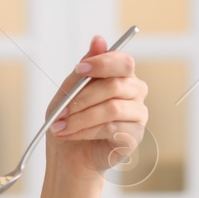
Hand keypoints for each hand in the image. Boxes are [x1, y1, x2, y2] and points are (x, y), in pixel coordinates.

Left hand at [45, 34, 149, 178]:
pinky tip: (70, 134)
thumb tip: (98, 39)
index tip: (79, 70)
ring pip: (112, 108)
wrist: (68, 157)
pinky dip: (84, 131)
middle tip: (61, 110)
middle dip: (82, 98)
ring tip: (60, 127)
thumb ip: (82, 70)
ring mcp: (138, 114)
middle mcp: (134, 92)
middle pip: (116, 85)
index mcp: (121, 76)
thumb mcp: (67, 93)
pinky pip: (111, 128)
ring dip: (80, 117)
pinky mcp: (135, 135)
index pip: (123, 61)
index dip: (102, 63)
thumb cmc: (69, 122)